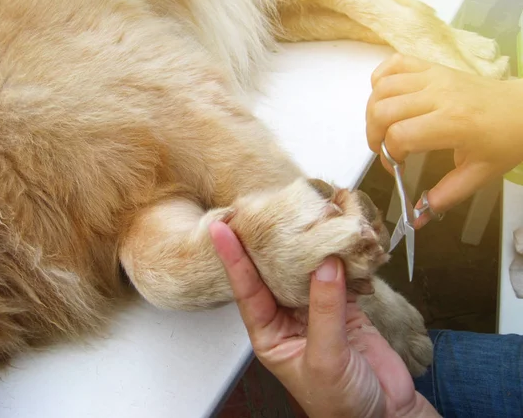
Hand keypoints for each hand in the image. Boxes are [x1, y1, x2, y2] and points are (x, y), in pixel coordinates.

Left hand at [209, 221, 437, 417]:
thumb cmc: (340, 403)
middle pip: (274, 273)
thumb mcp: (325, 358)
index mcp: (270, 334)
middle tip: (259, 209)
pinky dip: (342, 260)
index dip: (233, 257)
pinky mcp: (344, 309)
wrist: (385, 416)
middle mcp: (288, 318)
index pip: (246, 289)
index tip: (221, 228)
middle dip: (268, 243)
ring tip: (302, 215)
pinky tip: (340, 240)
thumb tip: (324, 265)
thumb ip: (324, 311)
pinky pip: (339, 278)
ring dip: (308, 247)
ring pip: (306, 272)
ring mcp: (316, 311)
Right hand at [366, 54, 522, 227]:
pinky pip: (393, 64)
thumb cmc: (503, 142)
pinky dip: (380, 79)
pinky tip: (386, 97)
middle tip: (385, 149)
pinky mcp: (432, 67)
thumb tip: (417, 219)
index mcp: (453, 123)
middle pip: (382, 111)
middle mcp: (439, 95)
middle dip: (374, 136)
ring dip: (372, 112)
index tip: (397, 168)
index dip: (389, 156)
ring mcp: (434, 77)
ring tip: (383, 127)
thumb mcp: (478, 175)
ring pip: (382, 88)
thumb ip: (444, 197)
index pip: (400, 136)